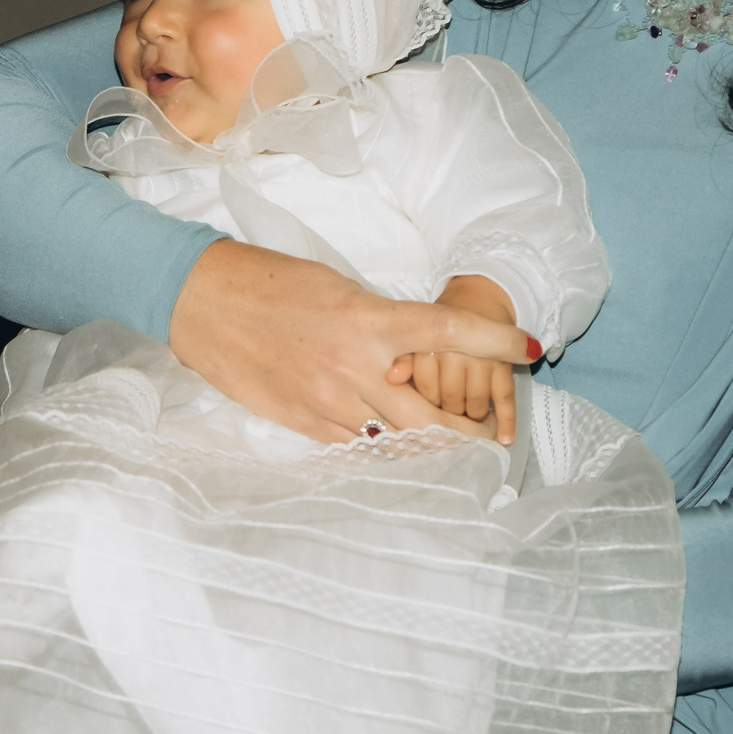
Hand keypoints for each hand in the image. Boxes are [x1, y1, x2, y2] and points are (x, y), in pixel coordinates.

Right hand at [166, 240, 531, 443]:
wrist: (201, 302)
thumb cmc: (270, 282)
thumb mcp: (337, 288)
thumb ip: (380, 323)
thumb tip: (414, 350)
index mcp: (369, 319)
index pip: (449, 330)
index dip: (496, 341)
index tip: (531, 348)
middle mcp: (356, 367)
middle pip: (433, 417)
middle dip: (468, 432)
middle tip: (491, 439)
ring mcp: (329, 401)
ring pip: (397, 441)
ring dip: (425, 446)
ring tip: (447, 451)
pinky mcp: (304, 423)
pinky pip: (356, 446)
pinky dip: (379, 446)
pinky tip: (390, 447)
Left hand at [390, 275, 530, 444]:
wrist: (477, 300)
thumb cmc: (440, 329)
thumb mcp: (417, 339)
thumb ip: (404, 360)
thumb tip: (390, 379)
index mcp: (432, 344)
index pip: (426, 388)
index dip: (426, 404)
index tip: (425, 409)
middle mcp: (458, 351)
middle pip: (451, 399)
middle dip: (448, 414)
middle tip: (446, 418)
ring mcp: (485, 359)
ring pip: (476, 403)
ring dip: (473, 418)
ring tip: (468, 425)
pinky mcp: (505, 365)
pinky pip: (506, 397)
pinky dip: (507, 420)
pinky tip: (504, 440)